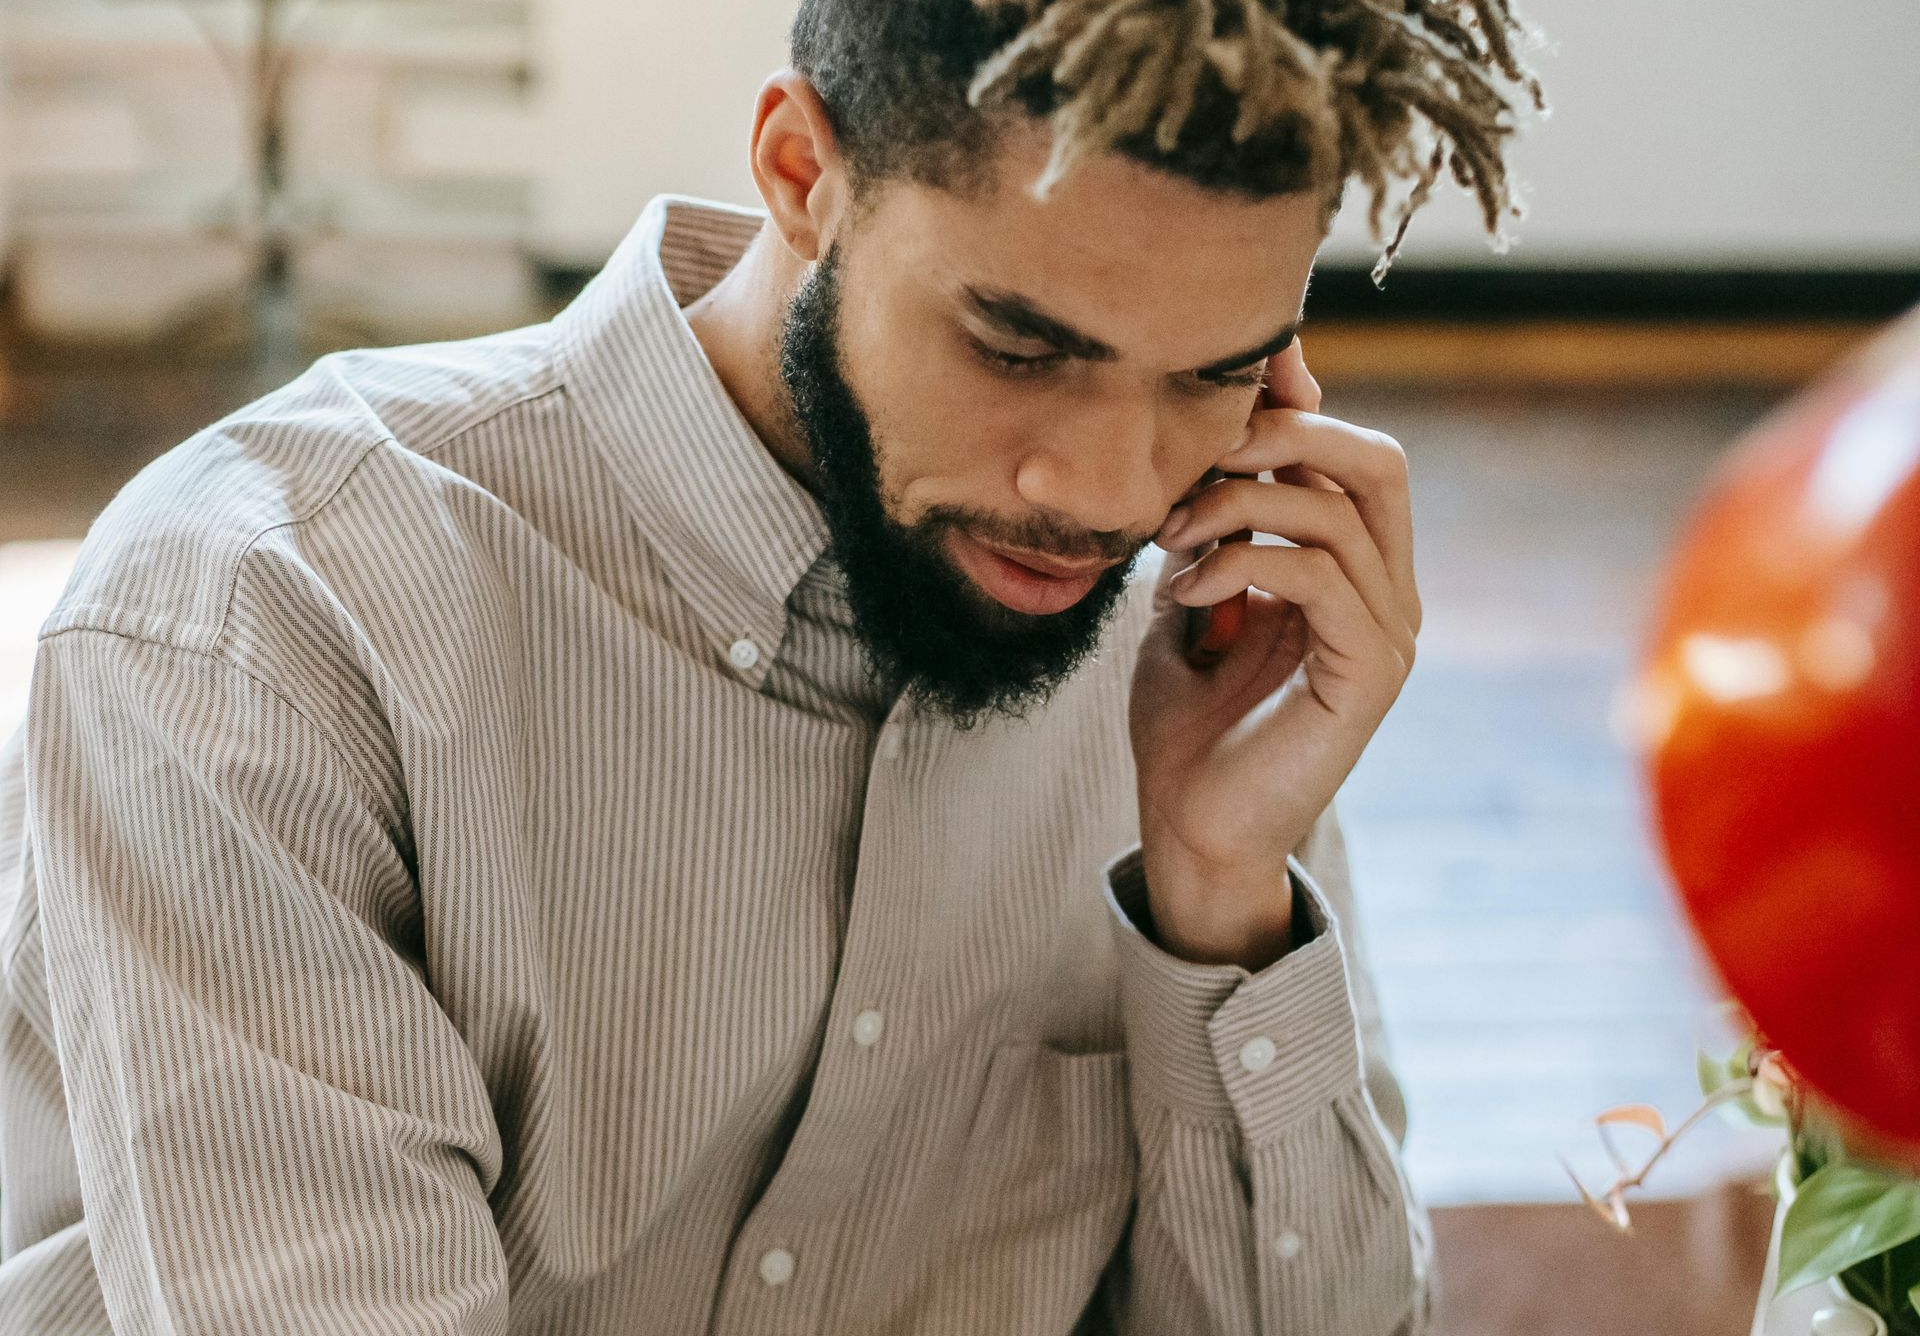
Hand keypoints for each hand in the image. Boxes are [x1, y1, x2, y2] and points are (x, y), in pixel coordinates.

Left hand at [1130, 341, 1421, 969]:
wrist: (1192, 829)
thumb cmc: (1187, 724)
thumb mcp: (1190, 600)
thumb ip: (1211, 531)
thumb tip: (1205, 448)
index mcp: (1355, 571)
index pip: (1353, 454)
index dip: (1292, 412)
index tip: (1204, 418)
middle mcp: (1389, 595)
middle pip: (1377, 461)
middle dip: (1284, 435)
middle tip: (1202, 453)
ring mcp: (1388, 635)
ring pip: (1337, 512)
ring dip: (1235, 506)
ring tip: (1169, 538)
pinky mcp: (1369, 675)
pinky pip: (1322, 576)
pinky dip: (1244, 560)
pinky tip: (1187, 589)